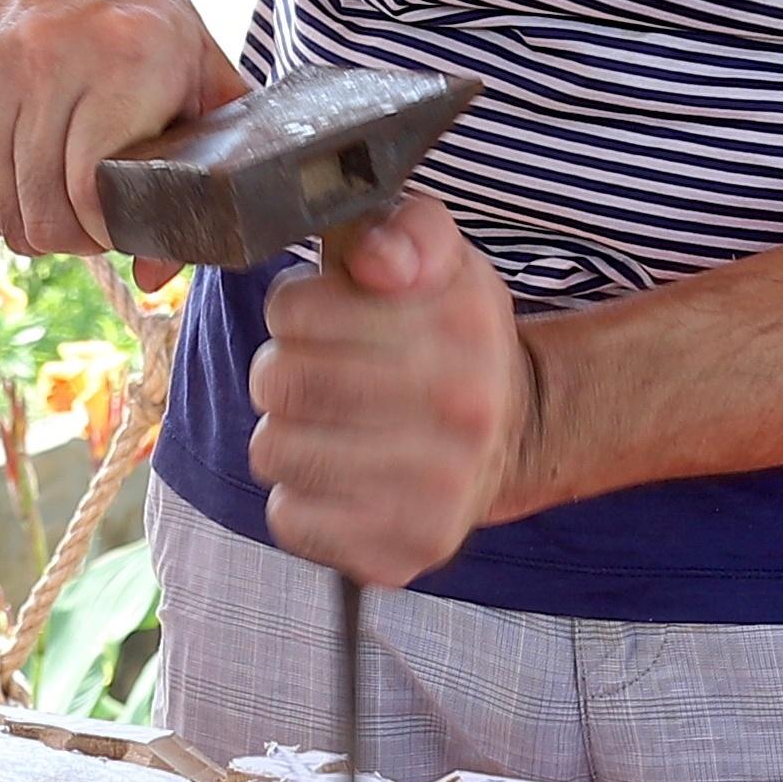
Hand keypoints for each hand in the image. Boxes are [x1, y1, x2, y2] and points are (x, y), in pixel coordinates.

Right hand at [0, 0, 240, 253]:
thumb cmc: (142, 25)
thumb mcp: (202, 74)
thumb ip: (209, 169)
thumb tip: (153, 273)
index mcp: (122, 57)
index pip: (90, 190)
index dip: (104, 230)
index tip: (118, 225)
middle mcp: (42, 62)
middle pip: (40, 209)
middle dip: (70, 237)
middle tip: (92, 223)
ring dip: (29, 223)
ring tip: (60, 200)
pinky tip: (23, 175)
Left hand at [248, 195, 532, 588]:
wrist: (510, 434)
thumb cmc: (451, 336)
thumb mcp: (440, 258)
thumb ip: (405, 228)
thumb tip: (377, 261)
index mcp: (460, 323)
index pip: (293, 309)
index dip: (293, 309)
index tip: (322, 318)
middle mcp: (461, 410)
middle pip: (276, 382)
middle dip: (281, 372)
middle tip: (317, 376)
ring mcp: (435, 491)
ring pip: (272, 451)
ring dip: (285, 435)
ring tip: (328, 426)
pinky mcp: (404, 552)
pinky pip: (290, 519)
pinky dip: (300, 499)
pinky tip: (339, 478)